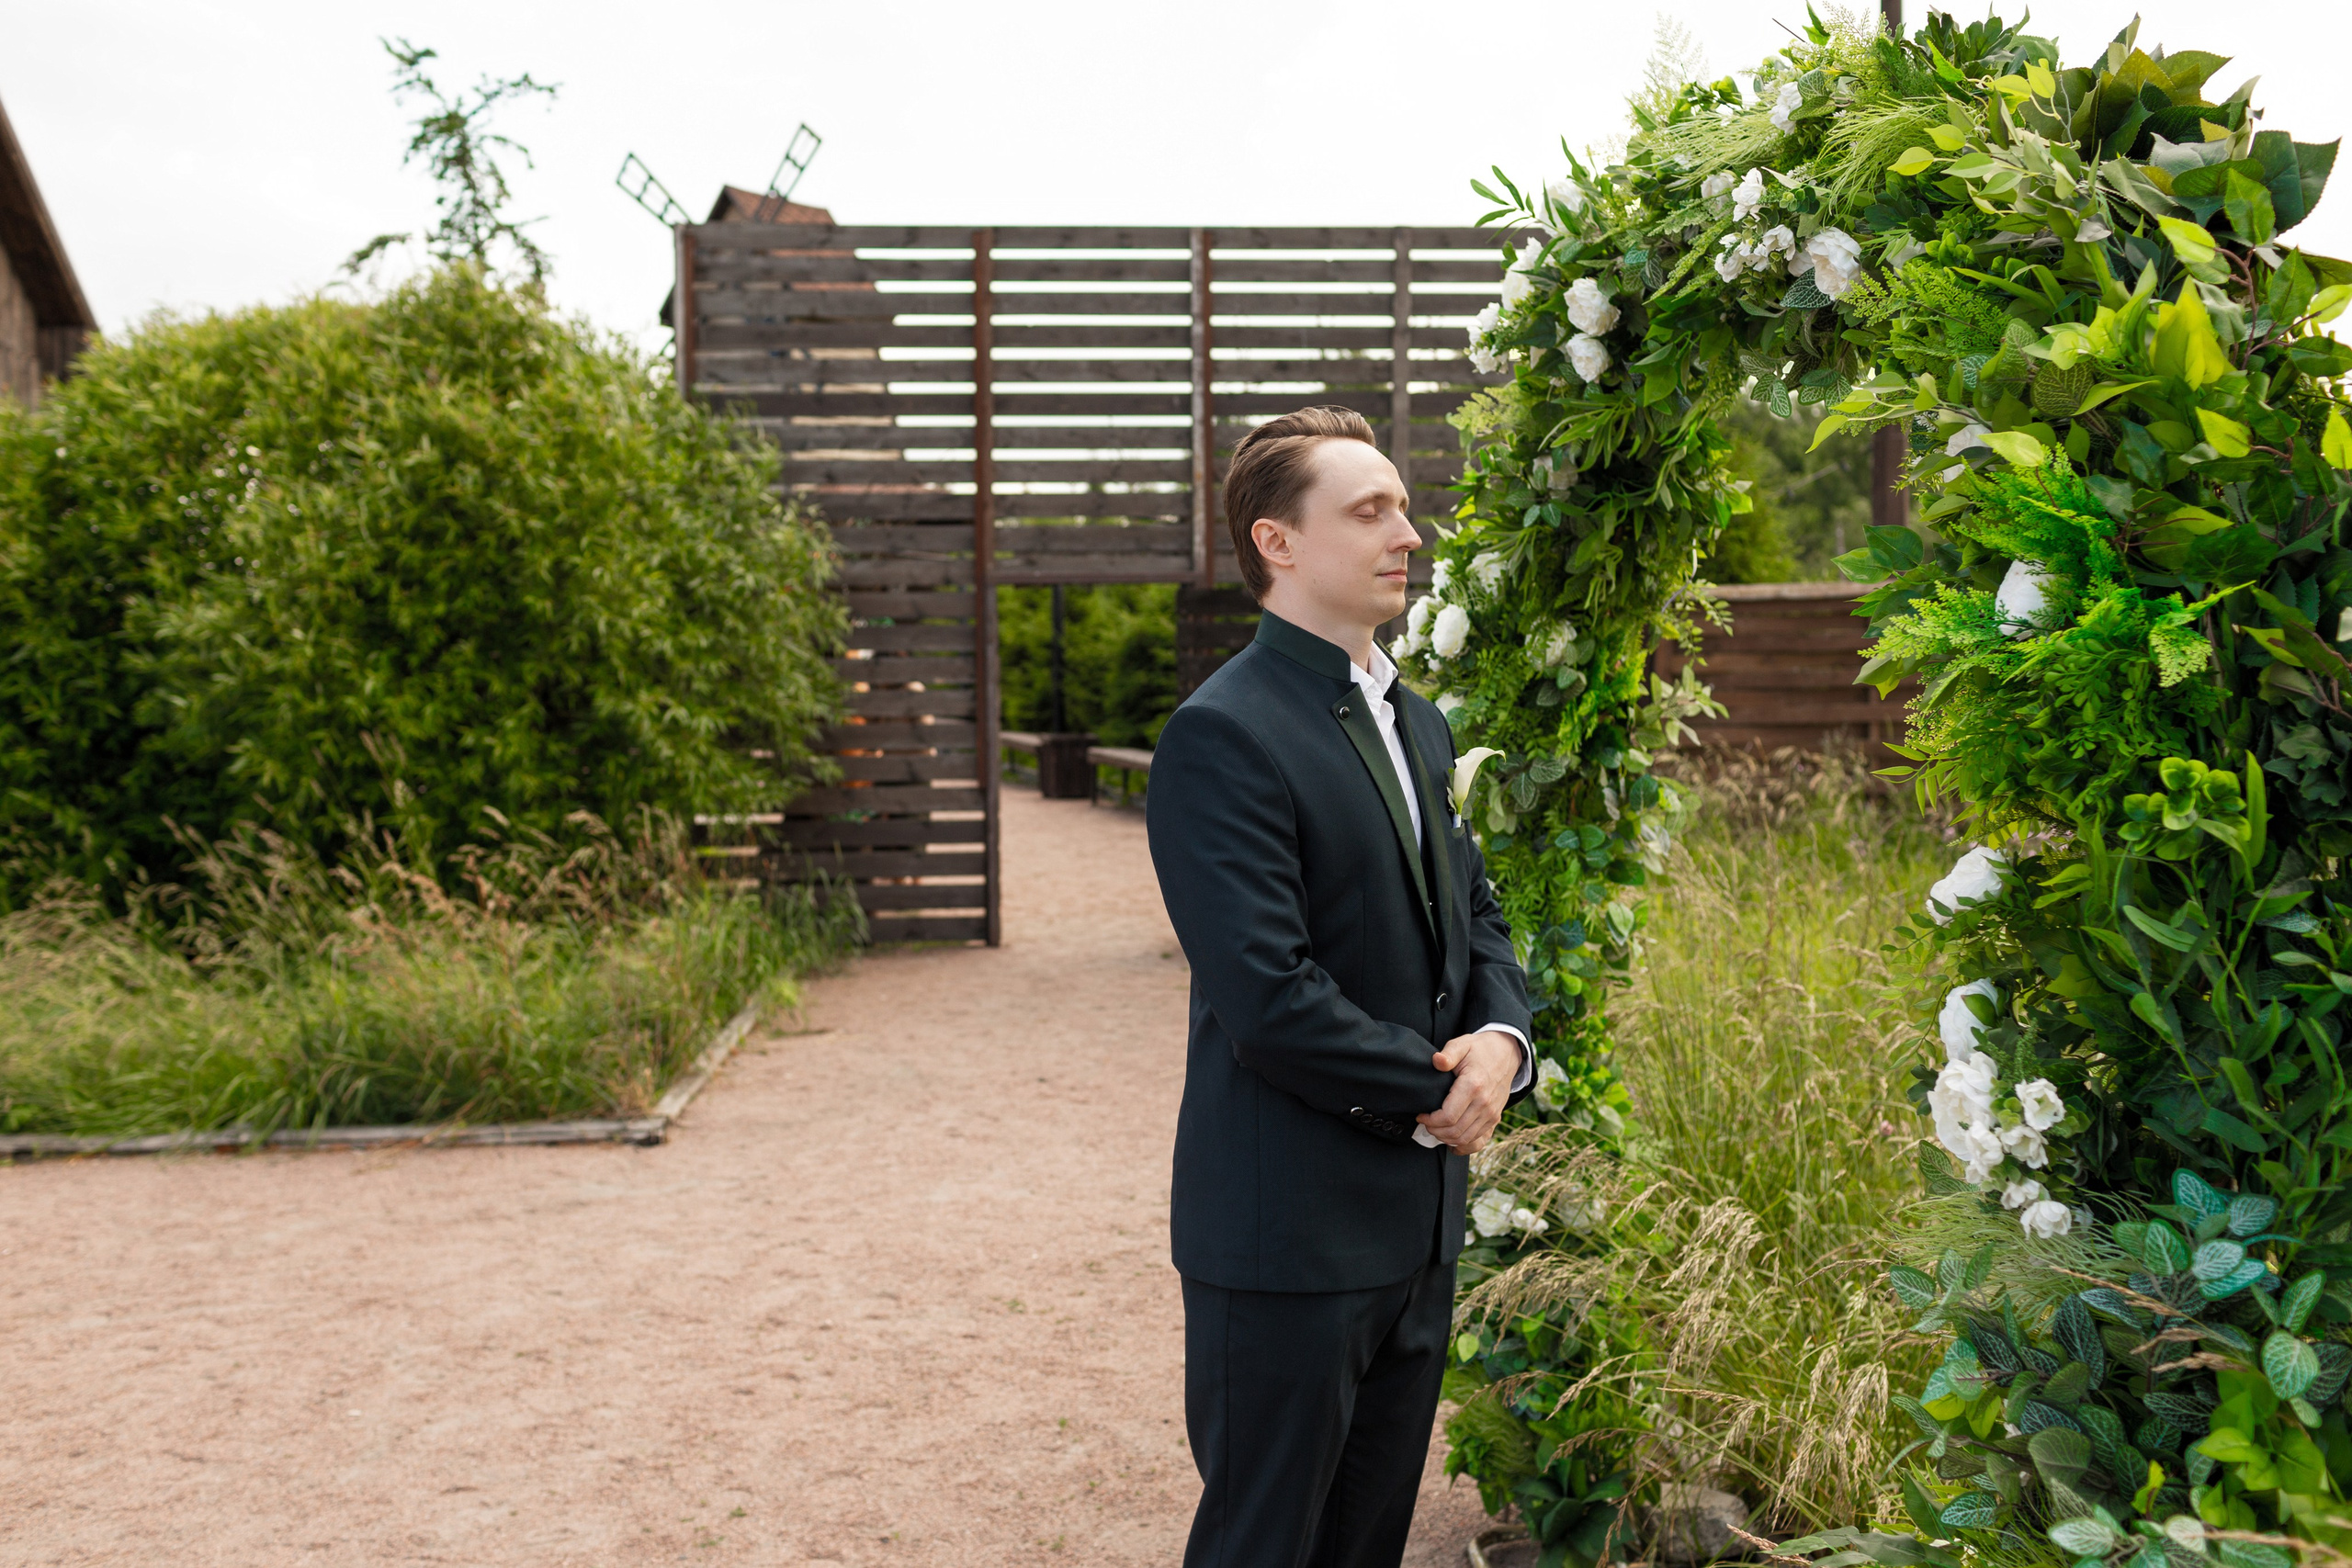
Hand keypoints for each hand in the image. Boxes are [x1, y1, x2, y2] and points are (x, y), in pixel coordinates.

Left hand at [1416, 1030, 1520, 1153]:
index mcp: (1473, 1086)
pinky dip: (1463, 1145)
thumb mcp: (1463, 1044)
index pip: (1448, 1116)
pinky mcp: (1495, 1119)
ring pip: (1465, 1139)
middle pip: (1455, 1131)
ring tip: (1435, 1129)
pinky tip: (1451, 1141)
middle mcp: (1484, 1104)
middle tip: (1425, 1123)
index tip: (1421, 1115)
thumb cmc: (1480, 1049)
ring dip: (1446, 1138)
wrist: (1506, 1054)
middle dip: (1435, 1131)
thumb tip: (1437, 1061)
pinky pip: (1479, 1141)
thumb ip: (1449, 1053)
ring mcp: (1492, 1113)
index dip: (1430, 1120)